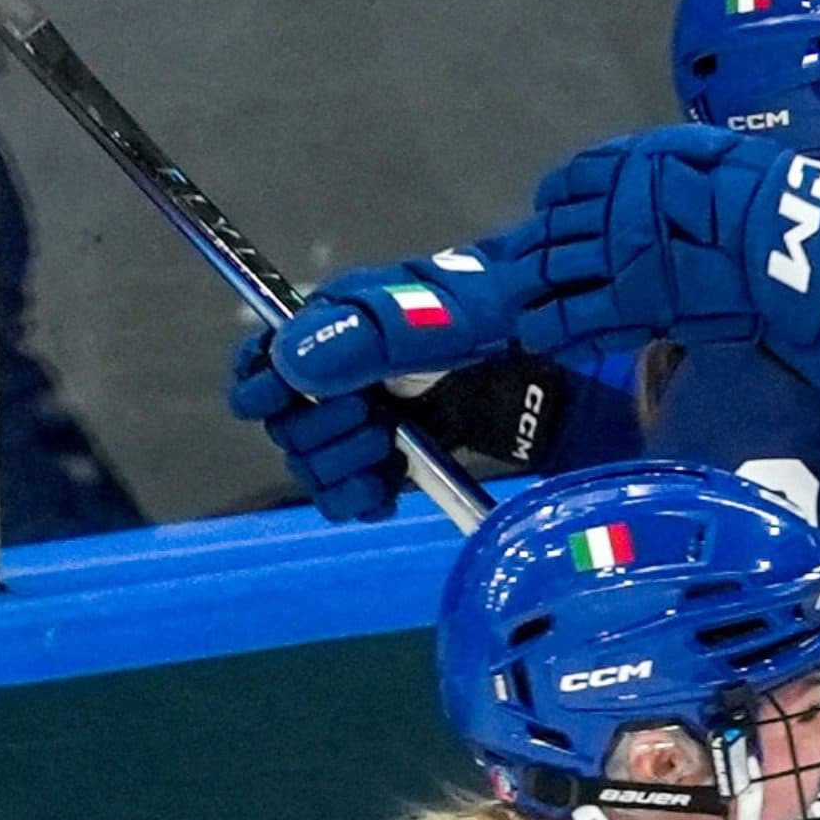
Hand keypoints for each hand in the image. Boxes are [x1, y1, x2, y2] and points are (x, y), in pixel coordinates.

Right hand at [229, 250, 521, 521]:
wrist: (562, 356)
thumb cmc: (499, 320)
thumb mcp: (434, 318)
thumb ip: (364, 338)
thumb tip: (290, 365)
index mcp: (339, 327)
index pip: (263, 359)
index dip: (257, 385)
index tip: (273, 403)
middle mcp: (348, 375)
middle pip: (286, 424)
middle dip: (317, 432)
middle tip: (370, 426)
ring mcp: (376, 418)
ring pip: (315, 464)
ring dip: (339, 470)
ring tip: (386, 455)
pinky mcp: (406, 456)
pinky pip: (355, 494)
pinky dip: (361, 500)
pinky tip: (386, 495)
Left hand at [504, 125, 819, 383]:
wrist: (785, 238)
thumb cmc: (764, 193)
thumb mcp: (719, 152)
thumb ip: (685, 158)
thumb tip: (673, 161)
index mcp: (633, 167)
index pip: (574, 179)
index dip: (558, 196)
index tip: (551, 209)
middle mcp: (614, 210)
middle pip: (555, 228)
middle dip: (535, 248)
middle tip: (519, 265)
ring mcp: (618, 259)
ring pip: (555, 271)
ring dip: (531, 287)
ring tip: (517, 303)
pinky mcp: (630, 305)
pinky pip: (579, 316)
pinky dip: (552, 327)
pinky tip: (535, 333)